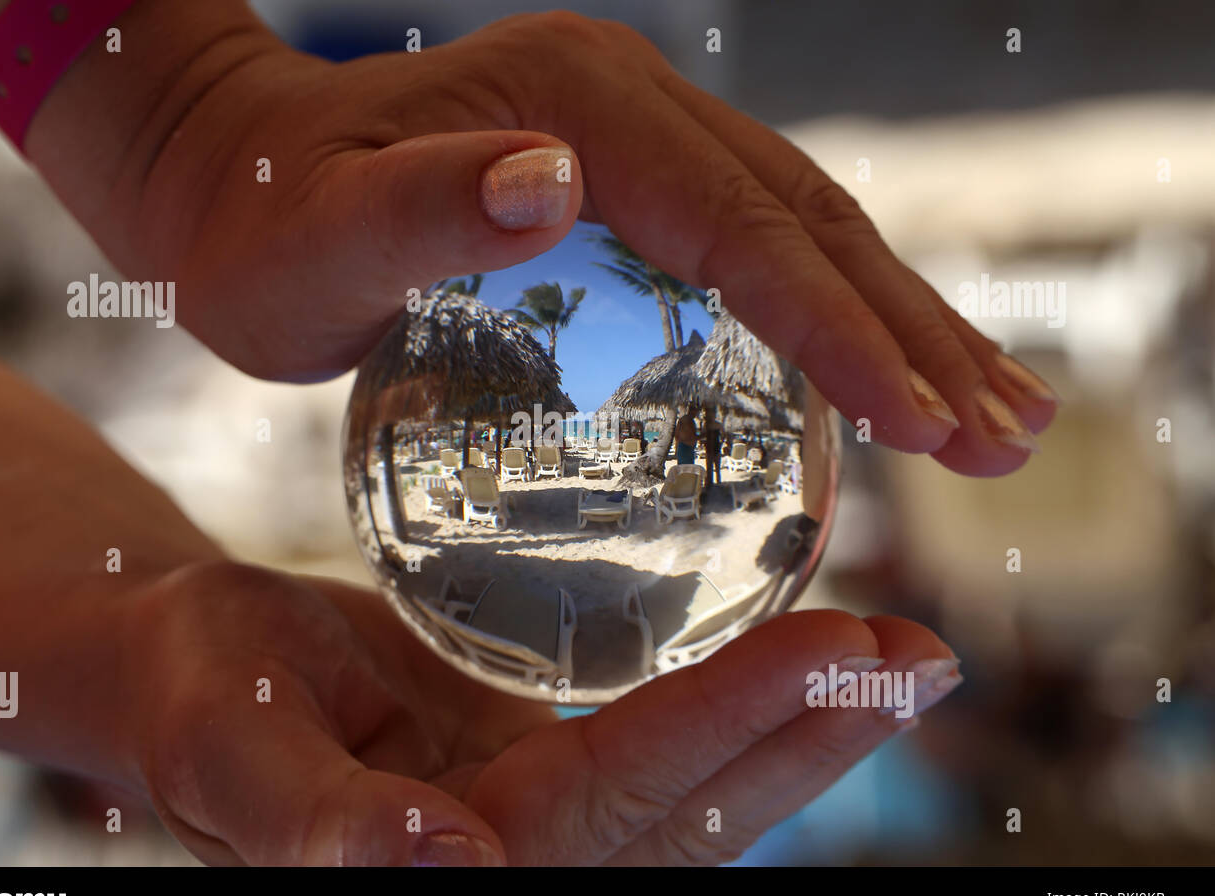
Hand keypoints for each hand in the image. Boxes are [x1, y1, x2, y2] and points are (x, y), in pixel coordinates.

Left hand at [91, 10, 1055, 476]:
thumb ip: (420, 211)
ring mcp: (644, 139)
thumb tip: (555, 185)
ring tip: (996, 409)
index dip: (848, 328)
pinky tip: (884, 373)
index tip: (928, 423)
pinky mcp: (637, 182)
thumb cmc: (259, 227)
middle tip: (1012, 434)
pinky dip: (838, 315)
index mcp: (586, 106)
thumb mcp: (310, 238)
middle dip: (918, 333)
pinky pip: (762, 250)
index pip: (748, 230)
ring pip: (809, 231)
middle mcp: (637, 106)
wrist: (237, 173)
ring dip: (907, 322)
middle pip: (812, 223)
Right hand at [124, 560, 960, 864]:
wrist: (190, 673)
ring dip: (805, 726)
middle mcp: (519, 853)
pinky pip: (660, 745)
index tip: (843, 649)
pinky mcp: (541, 765)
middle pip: (694, 810)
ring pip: (696, 785)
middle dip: (814, 737)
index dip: (729, 726)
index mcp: (457, 862)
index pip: (617, 798)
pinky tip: (810, 662)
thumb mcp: (233, 750)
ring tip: (902, 659)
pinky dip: (740, 705)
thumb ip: (318, 823)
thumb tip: (439, 864)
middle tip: (924, 660)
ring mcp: (539, 813)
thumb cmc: (192, 703)